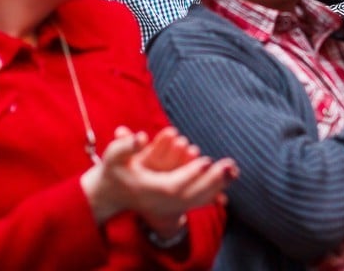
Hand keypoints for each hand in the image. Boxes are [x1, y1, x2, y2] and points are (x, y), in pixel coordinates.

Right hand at [80, 127, 237, 236]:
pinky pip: (198, 202)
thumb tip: (141, 136)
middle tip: (230, 166)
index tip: (206, 161)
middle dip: (213, 180)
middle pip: (193, 194)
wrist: (109, 195)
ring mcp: (170, 207)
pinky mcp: (174, 207)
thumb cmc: (112, 171)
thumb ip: (125, 145)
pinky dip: (213, 194)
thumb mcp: (113, 155)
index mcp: (151, 190)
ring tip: (234, 171)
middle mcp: (164, 202)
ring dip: (218, 186)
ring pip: (198, 199)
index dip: (190, 174)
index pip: (175, 184)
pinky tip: (227, 185)